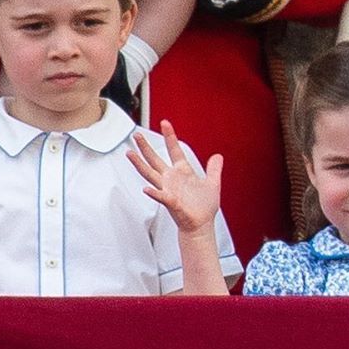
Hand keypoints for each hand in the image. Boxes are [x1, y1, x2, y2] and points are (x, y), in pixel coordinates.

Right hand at [127, 119, 222, 233]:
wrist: (201, 226)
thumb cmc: (204, 208)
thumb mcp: (212, 183)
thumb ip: (214, 169)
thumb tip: (218, 156)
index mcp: (182, 172)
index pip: (174, 150)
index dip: (170, 136)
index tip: (164, 122)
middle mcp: (172, 179)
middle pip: (155, 160)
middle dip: (146, 147)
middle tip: (137, 135)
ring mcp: (169, 190)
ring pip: (150, 174)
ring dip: (140, 164)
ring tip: (130, 154)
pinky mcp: (171, 202)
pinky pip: (161, 196)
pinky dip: (154, 193)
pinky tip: (146, 189)